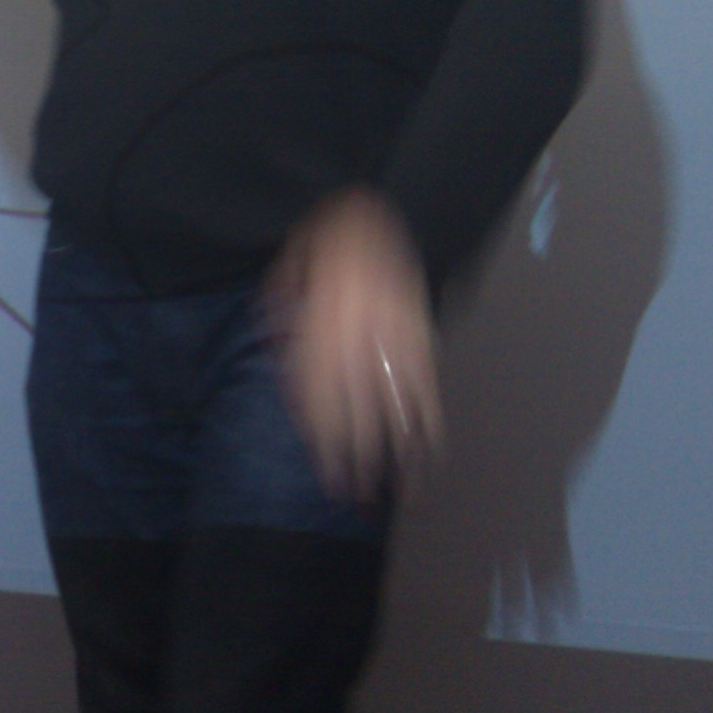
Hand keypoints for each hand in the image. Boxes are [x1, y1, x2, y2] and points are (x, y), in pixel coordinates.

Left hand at [266, 190, 439, 500]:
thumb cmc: (320, 243)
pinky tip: (432, 453)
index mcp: (319, 332)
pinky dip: (431, 423)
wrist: (369, 210)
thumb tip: (279, 364)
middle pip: (359, 415)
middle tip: (360, 502)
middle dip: (361, 463)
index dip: (328, 447)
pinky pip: (426, 387)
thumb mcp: (282, 278)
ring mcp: (391, 341)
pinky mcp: (420, 335)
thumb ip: (280, 326)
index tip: (331, 480)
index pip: (321, 403)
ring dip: (400, 455)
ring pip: (397, 409)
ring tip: (403, 495)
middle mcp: (355, 342)